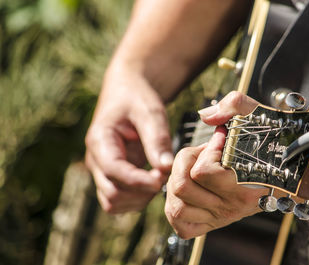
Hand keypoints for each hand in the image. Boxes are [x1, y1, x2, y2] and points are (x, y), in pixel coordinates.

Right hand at [85, 64, 173, 213]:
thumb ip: (157, 139)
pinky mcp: (111, 177)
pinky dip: (137, 199)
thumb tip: (165, 168)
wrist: (127, 95)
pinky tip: (153, 182)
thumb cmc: (137, 99)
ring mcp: (101, 171)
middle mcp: (96, 160)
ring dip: (139, 199)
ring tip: (160, 178)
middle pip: (112, 193)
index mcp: (100, 140)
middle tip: (165, 176)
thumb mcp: (150, 112)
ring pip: (113, 202)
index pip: (113, 170)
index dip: (138, 181)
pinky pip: (119, 201)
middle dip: (141, 192)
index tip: (162, 178)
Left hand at [165, 92, 267, 238]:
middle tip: (203, 155)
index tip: (221, 139)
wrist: (290, 174)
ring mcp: (221, 217)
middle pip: (182, 186)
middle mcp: (232, 206)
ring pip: (176, 207)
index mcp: (243, 185)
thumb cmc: (271, 143)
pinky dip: (177, 210)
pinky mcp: (211, 224)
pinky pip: (182, 226)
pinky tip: (188, 193)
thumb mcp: (257, 114)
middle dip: (185, 164)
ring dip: (177, 184)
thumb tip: (206, 116)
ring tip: (193, 171)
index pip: (201, 171)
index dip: (205, 150)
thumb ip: (234, 104)